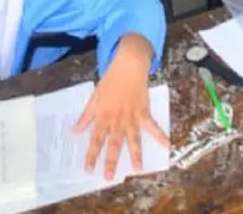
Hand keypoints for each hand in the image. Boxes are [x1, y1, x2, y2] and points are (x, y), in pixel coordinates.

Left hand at [73, 36, 167, 180]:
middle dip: (112, 161)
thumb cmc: (110, 81)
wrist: (128, 66)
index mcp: (103, 116)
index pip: (95, 140)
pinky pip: (152, 126)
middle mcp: (117, 120)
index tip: (89, 169)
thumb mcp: (94, 97)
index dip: (92, 155)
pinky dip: (160, 135)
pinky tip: (167, 145)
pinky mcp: (144, 112)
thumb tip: (75, 130)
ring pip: (133, 139)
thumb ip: (86, 116)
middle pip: (114, 144)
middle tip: (109, 177)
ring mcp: (132, 117)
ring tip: (138, 169)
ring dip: (136, 154)